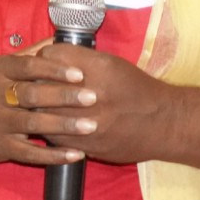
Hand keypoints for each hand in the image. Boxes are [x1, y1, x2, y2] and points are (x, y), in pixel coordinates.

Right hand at [0, 46, 94, 167]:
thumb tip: (57, 42)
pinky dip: (54, 155)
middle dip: (64, 96)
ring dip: (63, 125)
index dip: (54, 70)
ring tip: (91, 126)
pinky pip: (30, 153)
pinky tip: (76, 154)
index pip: (27, 67)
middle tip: (92, 97)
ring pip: (33, 123)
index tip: (79, 73)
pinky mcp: (0, 146)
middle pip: (32, 94)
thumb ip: (26, 58)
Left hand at [36, 44, 173, 165]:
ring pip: (43, 112)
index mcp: (99, 68)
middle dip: (35, 83)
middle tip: (34, 84)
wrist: (165, 123)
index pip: (51, 57)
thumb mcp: (109, 63)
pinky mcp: (89, 144)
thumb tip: (44, 55)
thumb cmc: (135, 88)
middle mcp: (94, 94)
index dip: (43, 60)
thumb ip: (76, 58)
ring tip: (39, 103)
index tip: (43, 64)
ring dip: (37, 107)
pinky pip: (54, 136)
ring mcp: (90, 122)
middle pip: (42, 84)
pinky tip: (51, 123)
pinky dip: (48, 129)